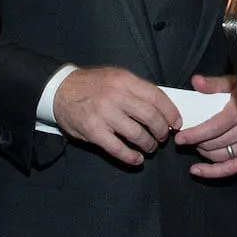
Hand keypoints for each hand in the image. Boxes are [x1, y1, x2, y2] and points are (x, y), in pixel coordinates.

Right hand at [52, 66, 179, 165]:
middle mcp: (115, 95)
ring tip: (149, 146)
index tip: (176, 123)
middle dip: (161, 130)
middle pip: (150, 117)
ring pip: (137, 134)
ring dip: (148, 144)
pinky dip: (131, 157)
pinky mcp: (93, 131)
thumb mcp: (115, 77)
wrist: (59, 90)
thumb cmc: (91, 85)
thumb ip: (136, 89)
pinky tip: (136, 159)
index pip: (156, 97)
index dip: (170, 112)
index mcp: (124, 80)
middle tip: (163, 136)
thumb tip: (162, 107)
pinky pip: (118, 148)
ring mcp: (103, 114)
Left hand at [174, 73, 236, 178]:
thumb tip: (196, 82)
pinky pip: (234, 167)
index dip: (196, 134)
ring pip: (223, 155)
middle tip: (186, 139)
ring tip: (195, 147)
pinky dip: (216, 172)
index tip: (180, 138)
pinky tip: (200, 170)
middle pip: (217, 143)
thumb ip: (215, 84)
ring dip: (206, 154)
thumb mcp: (235, 82)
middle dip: (198, 143)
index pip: (215, 128)